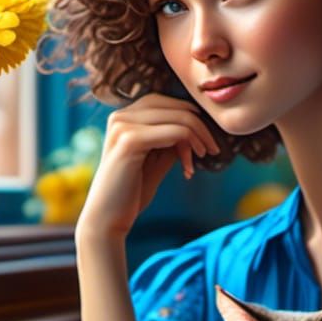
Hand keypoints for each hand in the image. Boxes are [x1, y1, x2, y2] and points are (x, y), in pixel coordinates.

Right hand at [77, 94, 219, 239]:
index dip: (190, 117)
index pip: (166, 102)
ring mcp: (123, 126)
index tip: (205, 142)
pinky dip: (189, 147)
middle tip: (213, 149)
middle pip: (175, 106)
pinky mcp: (130, 140)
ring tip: (205, 155)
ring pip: (179, 118)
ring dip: (199, 136)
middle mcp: (121, 116)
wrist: (108, 219)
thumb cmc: (132, 191)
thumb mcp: (157, 158)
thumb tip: (196, 125)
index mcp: (124, 117)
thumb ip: (171, 139)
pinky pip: (175, 133)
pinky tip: (189, 167)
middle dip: (200, 126)